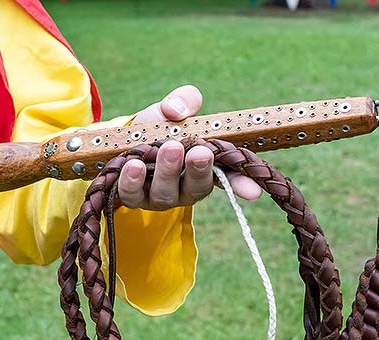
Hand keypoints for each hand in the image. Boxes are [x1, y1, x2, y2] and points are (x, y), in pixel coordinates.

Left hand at [117, 85, 262, 209]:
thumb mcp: (174, 108)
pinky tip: (132, 164)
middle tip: (197, 151)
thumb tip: (176, 111)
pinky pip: (132, 194)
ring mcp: (160, 196)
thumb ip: (183, 101)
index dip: (240, 184)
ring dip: (166, 172)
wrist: (124, 140)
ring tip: (167, 149)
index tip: (253, 191)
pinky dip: (131, 181)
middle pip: (196, 187)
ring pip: (165, 193)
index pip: (228, 178)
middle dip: (198, 170)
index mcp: (204, 167)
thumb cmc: (159, 126)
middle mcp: (185, 187)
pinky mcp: (133, 198)